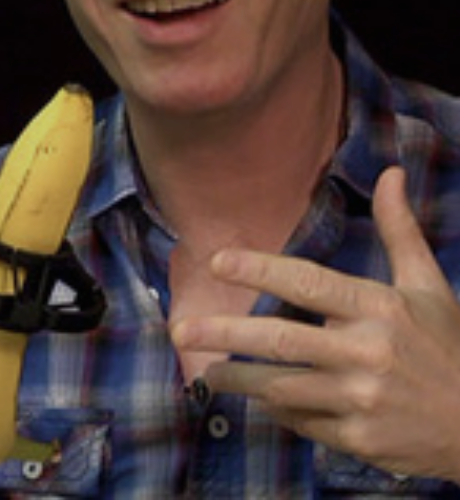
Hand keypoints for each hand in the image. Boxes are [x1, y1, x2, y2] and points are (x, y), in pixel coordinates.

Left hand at [171, 167, 459, 481]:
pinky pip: (299, 420)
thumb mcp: (429, 287)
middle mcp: (368, 353)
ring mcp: (361, 399)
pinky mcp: (358, 439)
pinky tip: (261, 400)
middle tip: (180, 330)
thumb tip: (390, 173)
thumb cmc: (449, 349)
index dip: (260, 270)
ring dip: (237, 380)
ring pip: (279, 387)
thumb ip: (400, 232)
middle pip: (280, 341)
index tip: (217, 261)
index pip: (309, 283)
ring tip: (208, 371)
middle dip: (224, 335)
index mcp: (381, 310)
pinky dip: (276, 409)